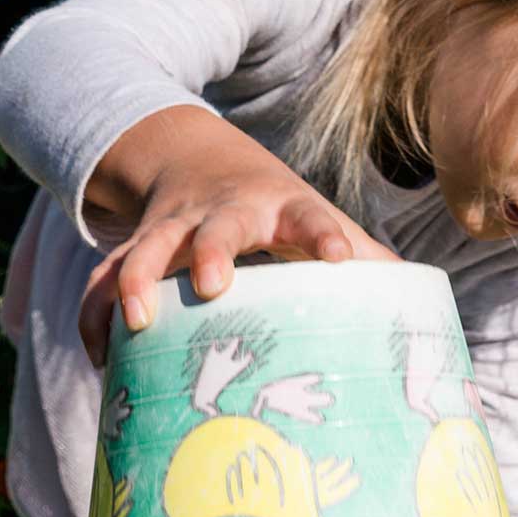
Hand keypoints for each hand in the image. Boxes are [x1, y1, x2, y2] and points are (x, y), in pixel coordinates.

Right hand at [78, 111, 392, 362]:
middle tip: (214, 285)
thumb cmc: (280, 211)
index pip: (312, 218)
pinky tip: (99, 359)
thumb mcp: (320, 222)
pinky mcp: (134, 244)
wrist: (198, 158)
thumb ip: (367, 261)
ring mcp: (173, 227)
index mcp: (282, 209)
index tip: (341, 261)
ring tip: (134, 324)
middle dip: (213, 252)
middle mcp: (224, 213)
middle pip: (218, 228)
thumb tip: (421, 312)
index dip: (328, 237)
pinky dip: (95, 315)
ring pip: (147, 247)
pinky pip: (102, 277)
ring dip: (135, 281)